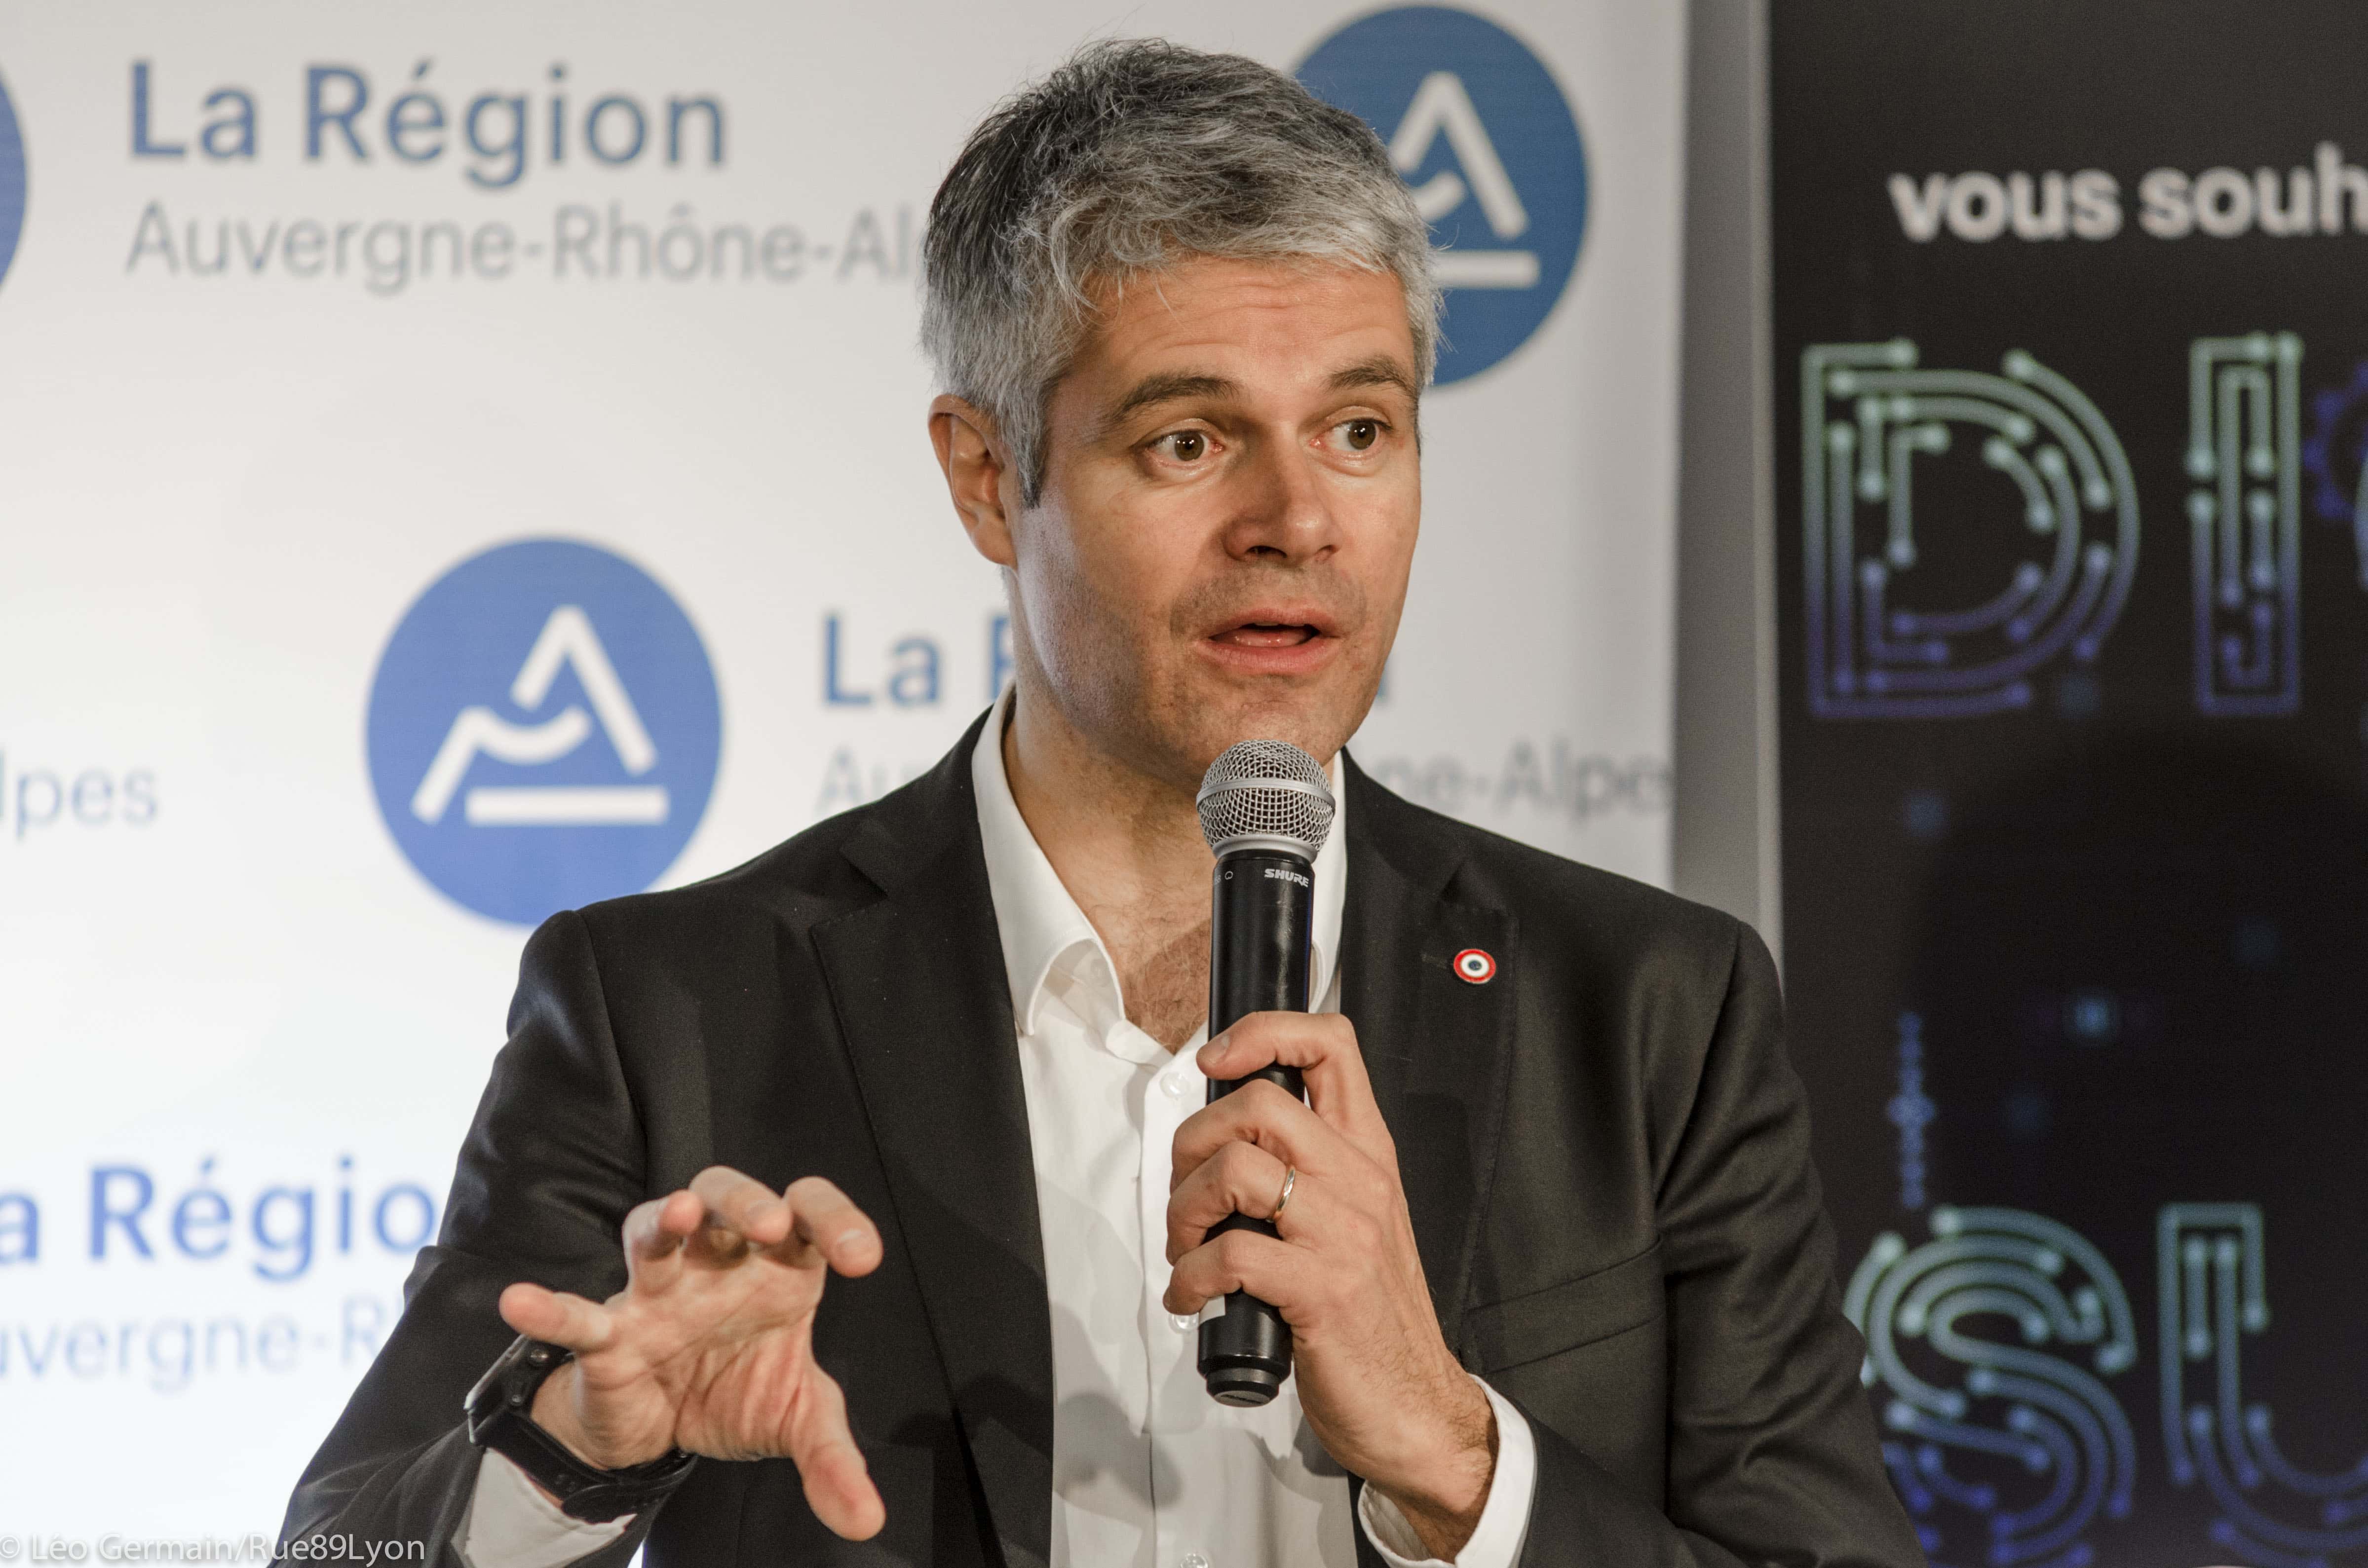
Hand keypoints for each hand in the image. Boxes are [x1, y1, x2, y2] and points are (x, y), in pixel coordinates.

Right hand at [497, 1168, 885, 1539]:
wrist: (666, 1432)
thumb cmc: (737, 1390)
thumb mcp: (798, 1421)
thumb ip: (834, 1460)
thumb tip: (866, 1519)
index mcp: (778, 1268)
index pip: (809, 1217)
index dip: (837, 1221)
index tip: (861, 1258)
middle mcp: (719, 1263)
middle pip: (730, 1199)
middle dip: (750, 1201)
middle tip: (773, 1225)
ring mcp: (659, 1292)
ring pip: (655, 1228)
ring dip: (666, 1219)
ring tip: (681, 1215)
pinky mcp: (610, 1334)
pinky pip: (579, 1316)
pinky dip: (552, 1309)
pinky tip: (521, 1300)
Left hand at [1163, 1014, 1496, 1558]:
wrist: (1417, 1405)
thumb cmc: (1372, 1315)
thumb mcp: (1353, 1220)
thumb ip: (1305, 1171)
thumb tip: (1225, 1142)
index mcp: (1367, 1153)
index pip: (1331, 1044)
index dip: (1264, 1031)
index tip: (1217, 1059)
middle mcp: (1359, 1181)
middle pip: (1259, 1102)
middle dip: (1194, 1141)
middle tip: (1188, 1194)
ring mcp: (1343, 1235)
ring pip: (1235, 1169)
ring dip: (1183, 1211)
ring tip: (1185, 1250)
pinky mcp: (1321, 1292)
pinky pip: (1230, 1255)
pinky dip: (1189, 1278)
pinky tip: (1192, 1298)